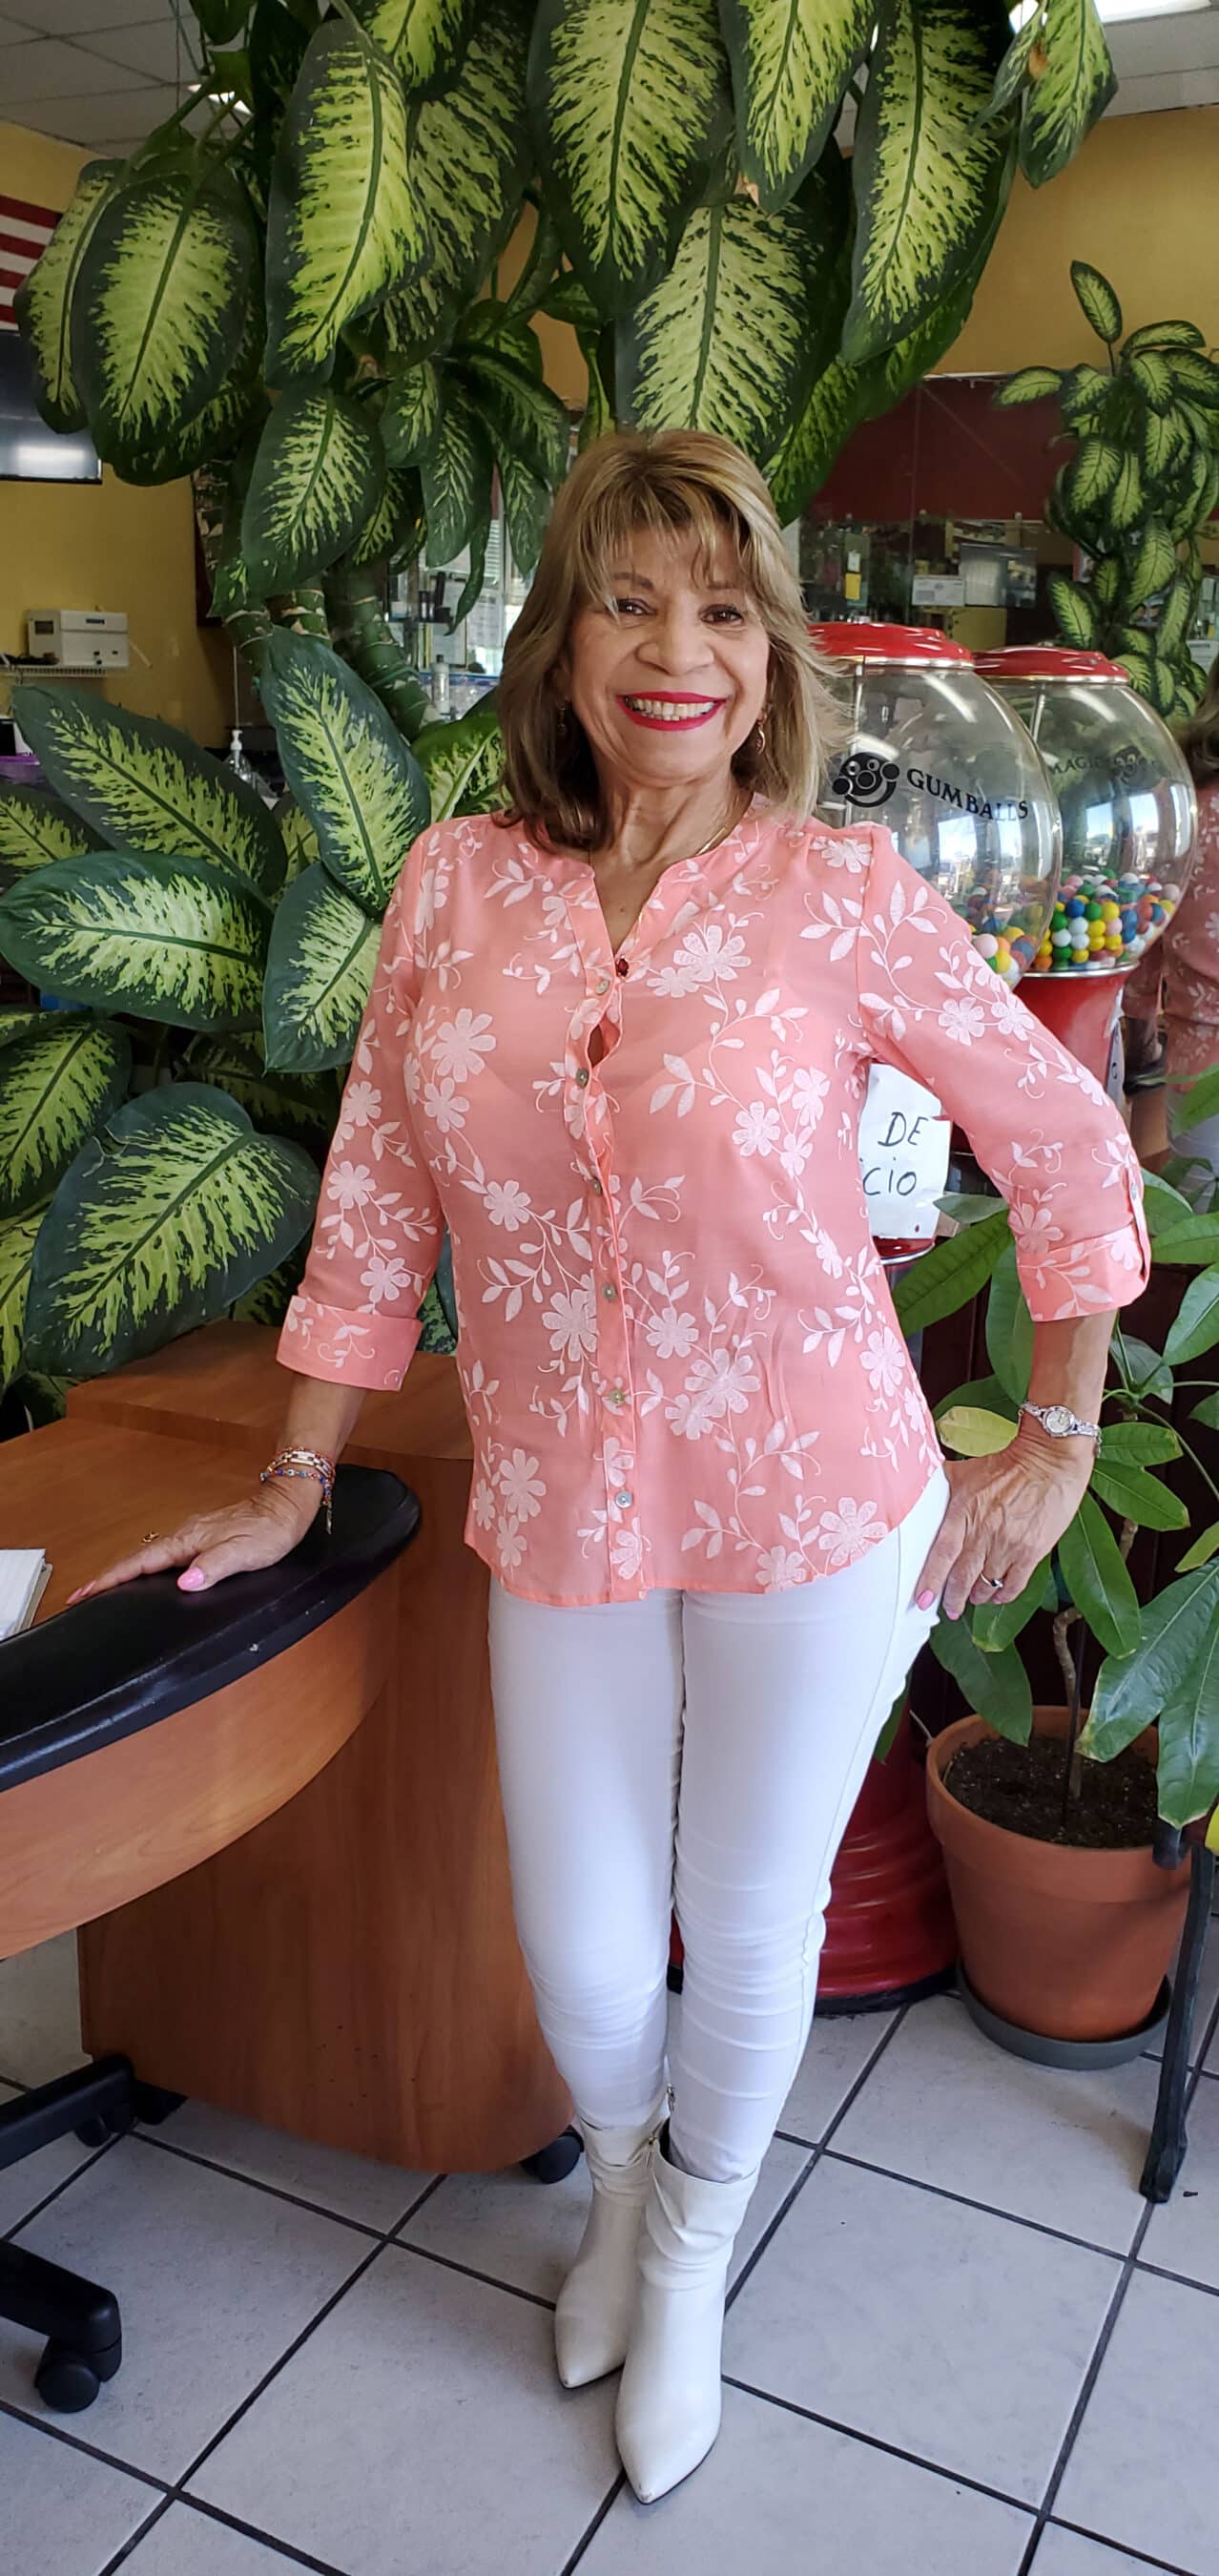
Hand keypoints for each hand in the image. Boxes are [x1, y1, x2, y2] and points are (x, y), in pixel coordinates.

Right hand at [65, 1478, 320, 1604]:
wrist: (287, 1505)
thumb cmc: (270, 1530)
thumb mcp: (245, 1552)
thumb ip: (214, 1566)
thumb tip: (184, 1583)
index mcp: (189, 1541)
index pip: (141, 1563)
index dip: (111, 1579)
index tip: (85, 1592)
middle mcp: (185, 1535)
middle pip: (137, 1559)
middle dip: (108, 1578)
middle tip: (82, 1596)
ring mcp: (192, 1535)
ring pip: (149, 1556)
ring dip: (125, 1572)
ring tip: (104, 1590)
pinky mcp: (201, 1537)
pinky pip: (165, 1555)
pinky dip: (146, 1567)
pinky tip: (147, 1576)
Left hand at [914, 1425, 1093, 1621]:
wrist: (1049, 1461)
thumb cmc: (1009, 1465)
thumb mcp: (965, 1470)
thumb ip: (942, 1485)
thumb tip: (920, 1489)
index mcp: (964, 1512)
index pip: (942, 1553)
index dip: (931, 1580)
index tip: (922, 1600)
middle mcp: (984, 1532)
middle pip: (963, 1576)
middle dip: (954, 1597)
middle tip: (950, 1608)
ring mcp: (1009, 1544)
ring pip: (988, 1583)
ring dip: (978, 1596)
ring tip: (973, 1599)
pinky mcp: (1032, 1550)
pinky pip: (1015, 1583)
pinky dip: (1004, 1595)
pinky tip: (998, 1597)